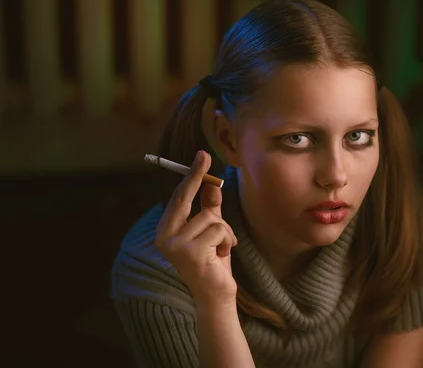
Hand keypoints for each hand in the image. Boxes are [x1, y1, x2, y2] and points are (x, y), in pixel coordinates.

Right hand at [155, 150, 237, 308]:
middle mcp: (165, 236)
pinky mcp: (190, 251)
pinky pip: (218, 229)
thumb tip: (213, 185)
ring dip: (225, 230)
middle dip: (197, 176)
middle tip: (204, 155)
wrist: (216, 296)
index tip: (200, 156)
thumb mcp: (212, 232)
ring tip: (222, 247)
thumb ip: (210, 209)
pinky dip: (228, 239)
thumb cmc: (213, 263)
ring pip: (210, 216)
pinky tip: (222, 254)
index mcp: (166, 231)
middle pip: (184, 198)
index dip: (190, 176)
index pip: (179, 198)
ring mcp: (175, 244)